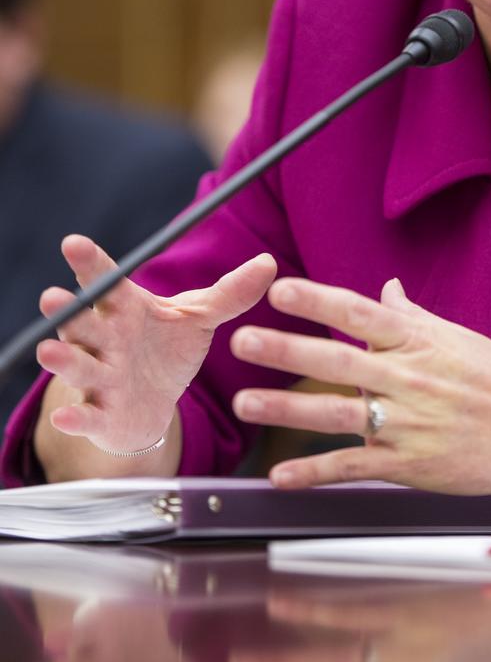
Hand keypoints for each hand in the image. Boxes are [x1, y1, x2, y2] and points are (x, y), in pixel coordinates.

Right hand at [36, 234, 276, 452]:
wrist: (155, 404)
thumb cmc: (168, 349)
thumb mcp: (200, 318)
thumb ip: (230, 293)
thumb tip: (269, 262)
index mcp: (126, 310)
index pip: (106, 282)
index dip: (91, 264)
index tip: (74, 243)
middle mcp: (104, 340)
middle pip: (81, 322)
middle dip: (66, 311)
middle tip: (52, 297)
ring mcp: (98, 378)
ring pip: (76, 366)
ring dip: (63, 360)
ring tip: (50, 351)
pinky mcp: (99, 415)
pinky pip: (85, 416)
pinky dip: (74, 418)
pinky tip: (68, 417)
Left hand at [230, 277, 490, 497]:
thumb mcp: (459, 339)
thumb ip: (414, 317)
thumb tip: (386, 289)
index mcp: (420, 342)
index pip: (360, 312)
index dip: (317, 300)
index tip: (280, 290)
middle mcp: (409, 379)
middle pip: (338, 361)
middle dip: (286, 350)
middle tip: (243, 341)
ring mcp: (409, 424)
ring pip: (337, 414)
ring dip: (286, 410)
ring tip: (244, 402)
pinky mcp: (410, 465)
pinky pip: (354, 467)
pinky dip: (314, 472)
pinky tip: (281, 475)